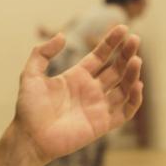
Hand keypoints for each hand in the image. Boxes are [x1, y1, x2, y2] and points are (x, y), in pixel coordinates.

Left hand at [11, 26, 142, 165]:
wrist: (30, 137)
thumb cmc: (28, 108)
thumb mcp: (30, 74)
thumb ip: (42, 53)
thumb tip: (62, 36)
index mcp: (77, 76)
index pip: (100, 56)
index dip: (111, 42)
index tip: (122, 28)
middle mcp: (91, 90)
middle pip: (116, 68)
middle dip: (126, 54)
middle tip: (135, 39)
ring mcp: (98, 107)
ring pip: (124, 88)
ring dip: (133, 74)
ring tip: (137, 60)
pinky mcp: (102, 124)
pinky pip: (125, 111)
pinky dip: (134, 99)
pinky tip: (136, 85)